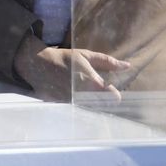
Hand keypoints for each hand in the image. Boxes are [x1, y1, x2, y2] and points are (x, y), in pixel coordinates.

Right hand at [13, 36, 129, 100]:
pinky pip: (78, 109)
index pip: (114, 98)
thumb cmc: (64, 59)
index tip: (110, 89)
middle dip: (103, 100)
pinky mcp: (65, 107)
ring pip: (91, 109)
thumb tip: (127, 66)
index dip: (115, 94)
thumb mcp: (86, 56)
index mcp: (93, 83)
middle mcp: (84, 96)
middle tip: (97, 92)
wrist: (37, 65)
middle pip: (103, 106)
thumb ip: (107, 62)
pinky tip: (74, 96)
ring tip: (84, 93)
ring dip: (91, 103)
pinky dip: (78, 105)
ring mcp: (74, 103)